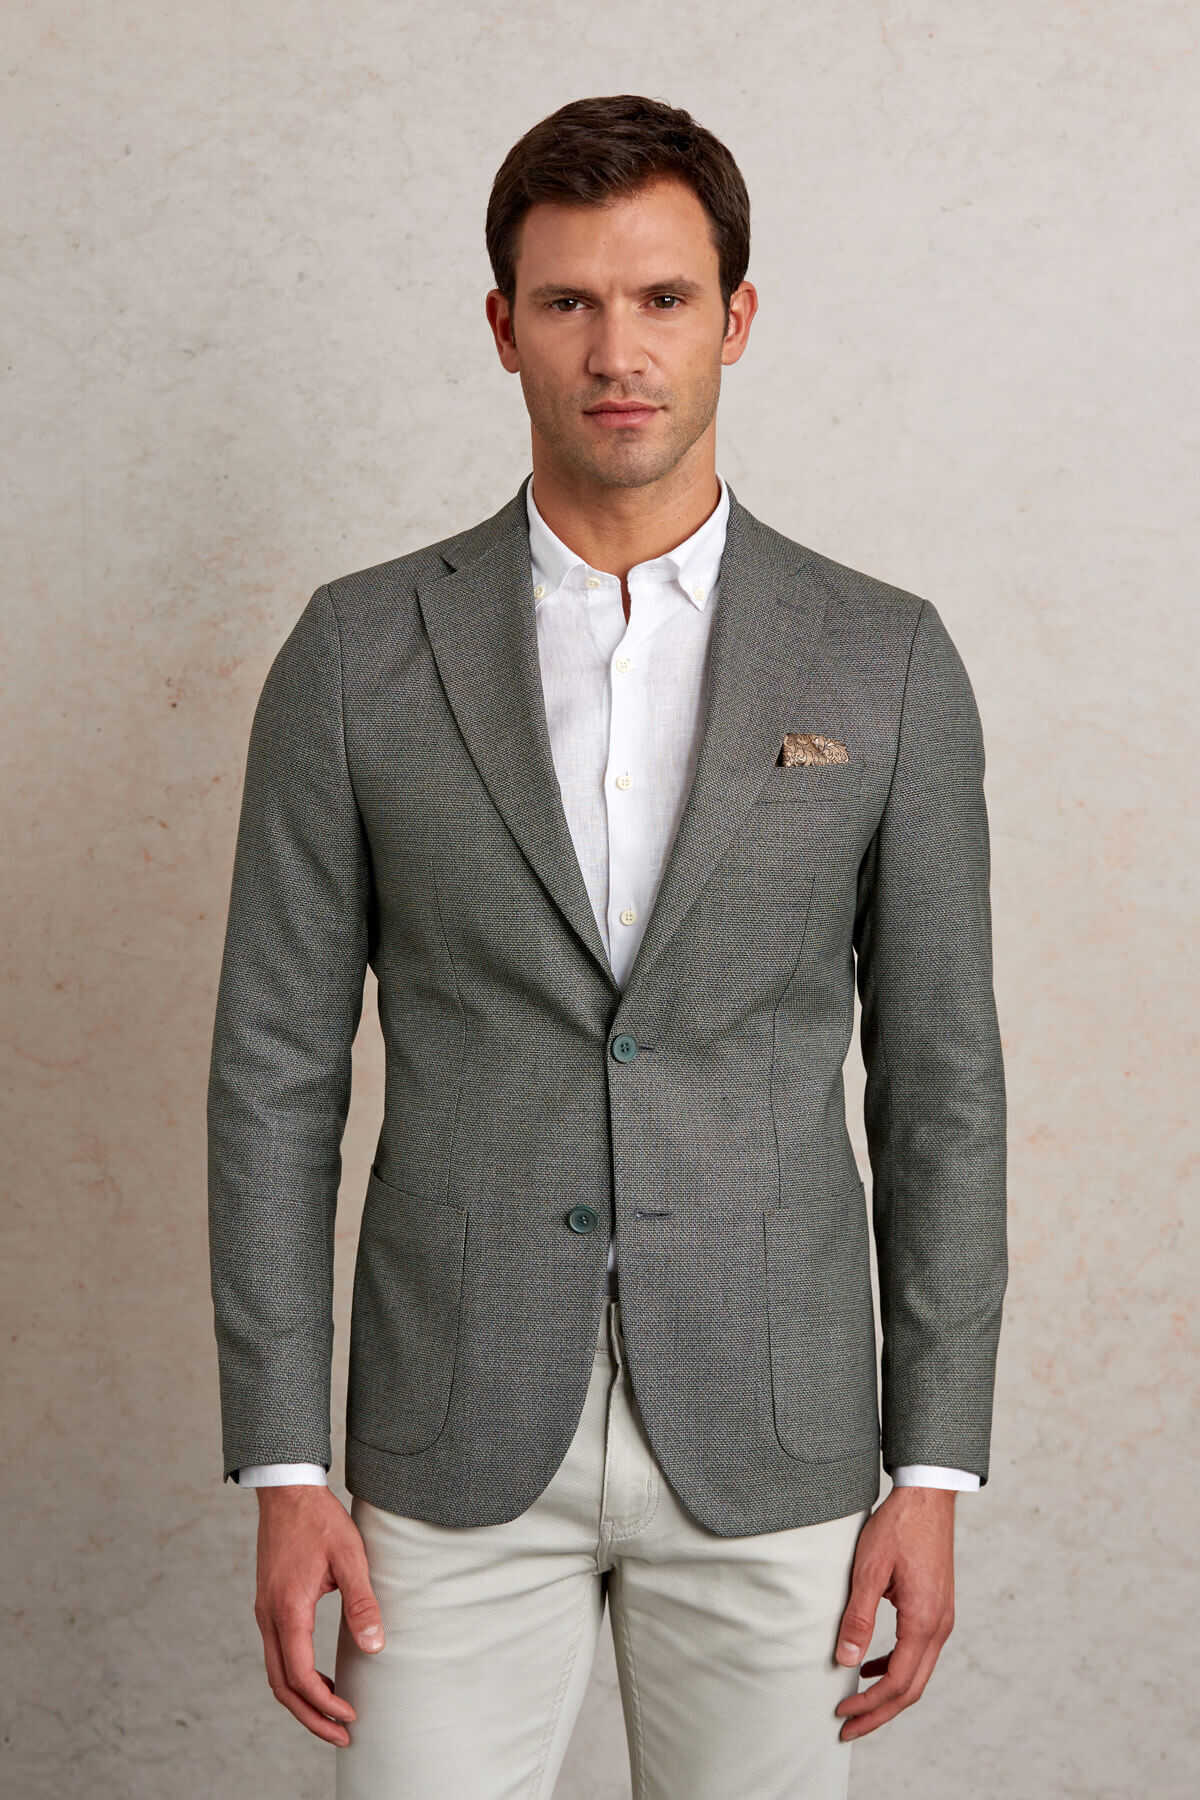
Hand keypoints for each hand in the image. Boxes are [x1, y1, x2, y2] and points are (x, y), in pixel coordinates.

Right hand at [253, 1484, 385, 1746]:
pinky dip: (295, 1677)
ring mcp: (264, 1612)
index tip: (351, 1715)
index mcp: (288, 1609)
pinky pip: (276, 1654)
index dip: (324, 1703)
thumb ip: (362, 1602)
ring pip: (275, 1673)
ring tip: (333, 1714)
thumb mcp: (351, 1556)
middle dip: (311, 1717)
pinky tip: (320, 1677)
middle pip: (281, 1686)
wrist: (287, 1491)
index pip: (300, 1675)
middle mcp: (269, 1616)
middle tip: (342, 1736)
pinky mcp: (267, 1605)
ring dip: (301, 1700)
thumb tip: (376, 1646)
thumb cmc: (320, 1520)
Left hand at [832, 1486, 955, 1740]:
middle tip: (847, 1728)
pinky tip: (872, 1666)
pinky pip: (919, 1653)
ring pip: (918, 1674)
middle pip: (912, 1689)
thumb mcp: (869, 1570)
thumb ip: (859, 1617)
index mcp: (924, 1621)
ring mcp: (942, 1619)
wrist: (928, 1497)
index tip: (841, 1713)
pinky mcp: (937, 1609)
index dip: (869, 1705)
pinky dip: (896, 1668)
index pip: (898, 1683)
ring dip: (888, 1694)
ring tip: (856, 1704)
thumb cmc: (899, 1527)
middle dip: (879, 1713)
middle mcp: (939, 1627)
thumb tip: (845, 1661)